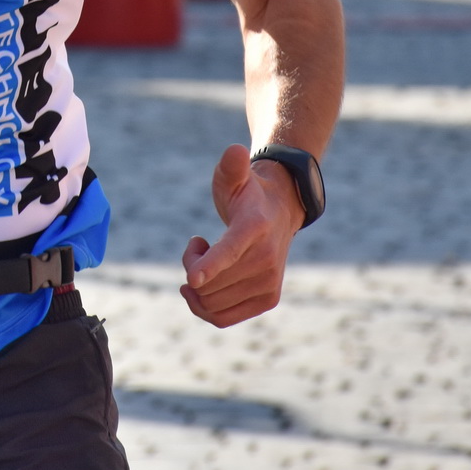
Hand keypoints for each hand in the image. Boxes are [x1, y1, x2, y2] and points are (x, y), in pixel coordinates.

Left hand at [180, 144, 302, 327]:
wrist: (279, 212)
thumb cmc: (247, 193)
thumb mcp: (235, 176)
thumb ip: (231, 166)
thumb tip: (235, 151)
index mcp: (254, 227)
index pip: (230, 250)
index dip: (209, 264)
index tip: (191, 278)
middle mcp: (266, 258)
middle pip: (210, 282)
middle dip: (190, 266)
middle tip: (196, 245)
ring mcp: (269, 282)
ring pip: (212, 303)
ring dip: (196, 285)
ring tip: (204, 260)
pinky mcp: (268, 299)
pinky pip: (222, 318)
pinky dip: (204, 305)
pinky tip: (205, 282)